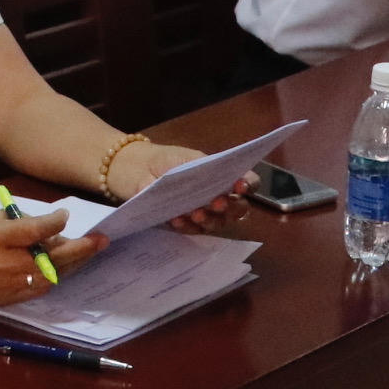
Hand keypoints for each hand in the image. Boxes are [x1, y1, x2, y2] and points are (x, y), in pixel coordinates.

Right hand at [0, 209, 101, 305]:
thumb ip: (22, 223)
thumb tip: (57, 230)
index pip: (31, 232)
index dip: (53, 225)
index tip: (66, 216)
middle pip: (47, 261)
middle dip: (78, 251)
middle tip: (100, 240)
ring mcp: (2, 287)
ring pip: (48, 279)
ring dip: (70, 265)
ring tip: (87, 252)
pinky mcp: (4, 301)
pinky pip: (38, 290)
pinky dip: (53, 277)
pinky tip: (64, 266)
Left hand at [106, 142, 252, 232]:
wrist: (138, 169)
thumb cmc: (166, 160)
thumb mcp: (186, 158)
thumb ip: (203, 167)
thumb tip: (215, 179)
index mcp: (223, 176)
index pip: (248, 182)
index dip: (249, 185)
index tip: (240, 185)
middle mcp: (219, 197)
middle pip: (238, 208)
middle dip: (230, 207)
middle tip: (216, 202)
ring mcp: (205, 213)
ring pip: (218, 223)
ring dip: (209, 219)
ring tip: (195, 213)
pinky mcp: (187, 224)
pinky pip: (193, 231)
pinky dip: (186, 225)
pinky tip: (176, 219)